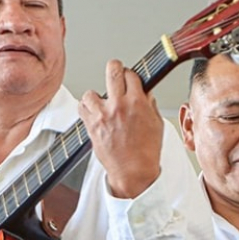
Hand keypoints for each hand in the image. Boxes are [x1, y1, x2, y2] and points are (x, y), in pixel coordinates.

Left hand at [78, 60, 163, 198]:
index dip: (130, 75)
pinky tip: (93, 112)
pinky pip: (81, 108)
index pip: (131, 74)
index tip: (129, 78)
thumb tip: (145, 94)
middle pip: (113, 71)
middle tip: (115, 73)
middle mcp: (119, 105)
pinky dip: (86, 108)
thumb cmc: (146, 151)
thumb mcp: (157, 124)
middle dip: (114, 68)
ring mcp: (103, 115)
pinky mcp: (91, 126)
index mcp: (138, 102)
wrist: (133, 171)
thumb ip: (149, 105)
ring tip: (101, 102)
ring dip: (96, 96)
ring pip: (91, 92)